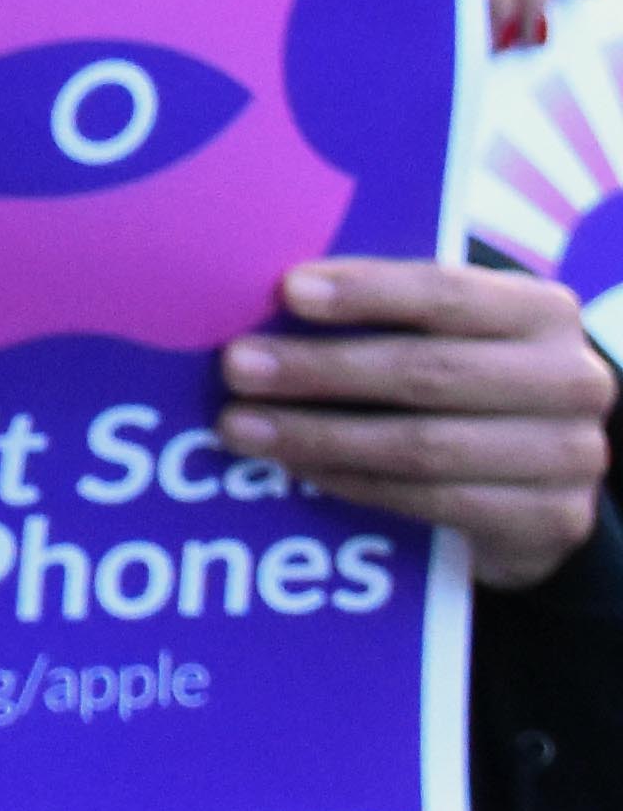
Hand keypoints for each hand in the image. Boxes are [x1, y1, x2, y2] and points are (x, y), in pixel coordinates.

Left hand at [220, 255, 613, 587]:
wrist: (537, 475)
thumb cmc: (464, 375)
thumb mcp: (443, 332)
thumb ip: (383, 313)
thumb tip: (269, 298)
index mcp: (542, 311)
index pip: (447, 293)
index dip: (367, 292)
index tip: (288, 290)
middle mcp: (572, 379)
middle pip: (428, 372)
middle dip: (322, 369)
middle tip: (238, 367)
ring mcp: (571, 455)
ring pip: (426, 446)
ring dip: (320, 437)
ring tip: (241, 427)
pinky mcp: (553, 520)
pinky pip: (434, 502)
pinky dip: (355, 483)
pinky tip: (298, 467)